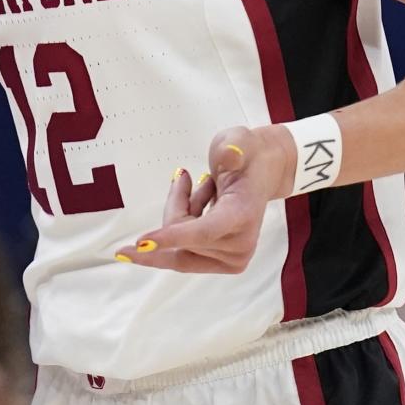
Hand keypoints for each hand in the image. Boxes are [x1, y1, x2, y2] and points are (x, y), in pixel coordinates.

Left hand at [115, 123, 295, 273]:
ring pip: (179, 246)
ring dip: (181, 214)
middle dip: (176, 206)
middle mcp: (241, 244)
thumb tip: (230, 155)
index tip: (141, 242)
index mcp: (243, 215)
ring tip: (204, 189)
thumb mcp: (239, 140)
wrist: (263, 172)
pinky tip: (201, 202)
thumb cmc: (247, 155)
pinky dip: (183, 227)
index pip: (203, 231)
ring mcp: (234, 258)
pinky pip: (185, 252)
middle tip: (184, 177)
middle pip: (182, 237)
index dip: (171, 236)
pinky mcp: (226, 264)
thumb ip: (234, 146)